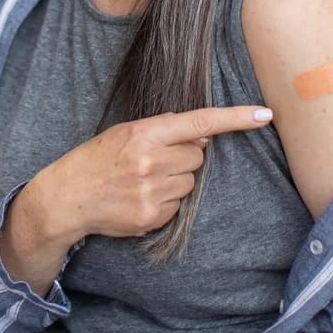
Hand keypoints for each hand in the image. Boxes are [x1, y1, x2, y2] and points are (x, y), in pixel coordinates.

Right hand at [42, 105, 272, 239]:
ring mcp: (152, 191)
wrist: (67, 197)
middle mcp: (151, 161)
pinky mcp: (151, 217)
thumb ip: (164, 131)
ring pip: (190, 182)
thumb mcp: (125, 132)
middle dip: (183, 156)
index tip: (264, 115)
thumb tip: (204, 136)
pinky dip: (165, 202)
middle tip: (153, 161)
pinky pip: (178, 206)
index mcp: (144, 133)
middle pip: (198, 156)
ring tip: (142, 180)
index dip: (235, 118)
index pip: (199, 122)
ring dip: (175, 180)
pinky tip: (140, 198)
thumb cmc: (97, 159)